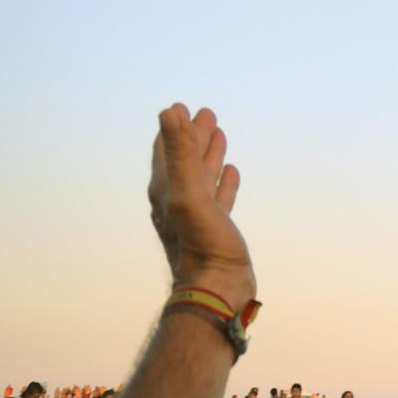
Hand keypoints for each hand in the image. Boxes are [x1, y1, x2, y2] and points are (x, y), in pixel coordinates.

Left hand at [149, 105, 254, 308]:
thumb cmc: (201, 245)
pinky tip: (231, 173)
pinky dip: (224, 182)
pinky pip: (220, 197)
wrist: (216, 289)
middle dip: (194, 136)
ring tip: (220, 136)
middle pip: (185, 160)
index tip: (180, 108)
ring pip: (203, 177)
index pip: (167, 151)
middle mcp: (178, 201)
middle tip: (206, 114)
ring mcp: (197, 216)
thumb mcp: (189, 193)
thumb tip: (170, 112)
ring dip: (210, 155)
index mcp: (165, 190)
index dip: (174, 129)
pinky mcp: (217, 229)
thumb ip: (180, 153)